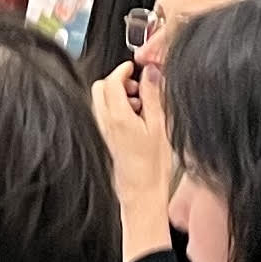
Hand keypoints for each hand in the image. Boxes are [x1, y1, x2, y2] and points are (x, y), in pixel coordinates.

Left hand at [90, 62, 176, 261]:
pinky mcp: (106, 139)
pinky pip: (105, 115)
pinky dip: (117, 109)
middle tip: (138, 86)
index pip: (111, 81)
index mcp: (117, 116)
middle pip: (100, 87)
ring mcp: (103, 131)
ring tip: (141, 104)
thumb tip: (151, 73)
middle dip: (118, 81)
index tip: (135, 68)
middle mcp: (105, 122)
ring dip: (118, 95)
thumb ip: (153, 95)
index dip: (123, 70)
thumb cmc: (152, 166)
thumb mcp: (160, 125)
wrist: (142, 193)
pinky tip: (137, 119)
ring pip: (101, 101)